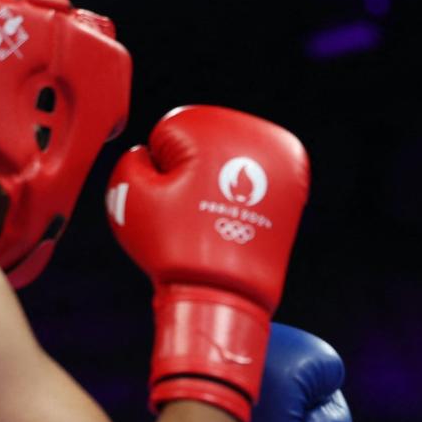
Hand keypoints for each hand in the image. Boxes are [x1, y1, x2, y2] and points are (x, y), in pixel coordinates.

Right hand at [107, 106, 309, 421]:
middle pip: (205, 145)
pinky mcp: (294, 185)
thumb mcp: (127, 197)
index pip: (169, 134)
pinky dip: (244, 195)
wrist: (224, 294)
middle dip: (192, 173)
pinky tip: (234, 219)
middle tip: (192, 213)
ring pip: (231, 162)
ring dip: (219, 183)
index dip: (160, 171)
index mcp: (211, 126)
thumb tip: (149, 154)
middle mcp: (254, 134)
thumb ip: (131, 159)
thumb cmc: (174, 248)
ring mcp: (280, 159)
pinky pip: (258, 181)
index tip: (171, 201)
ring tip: (214, 219)